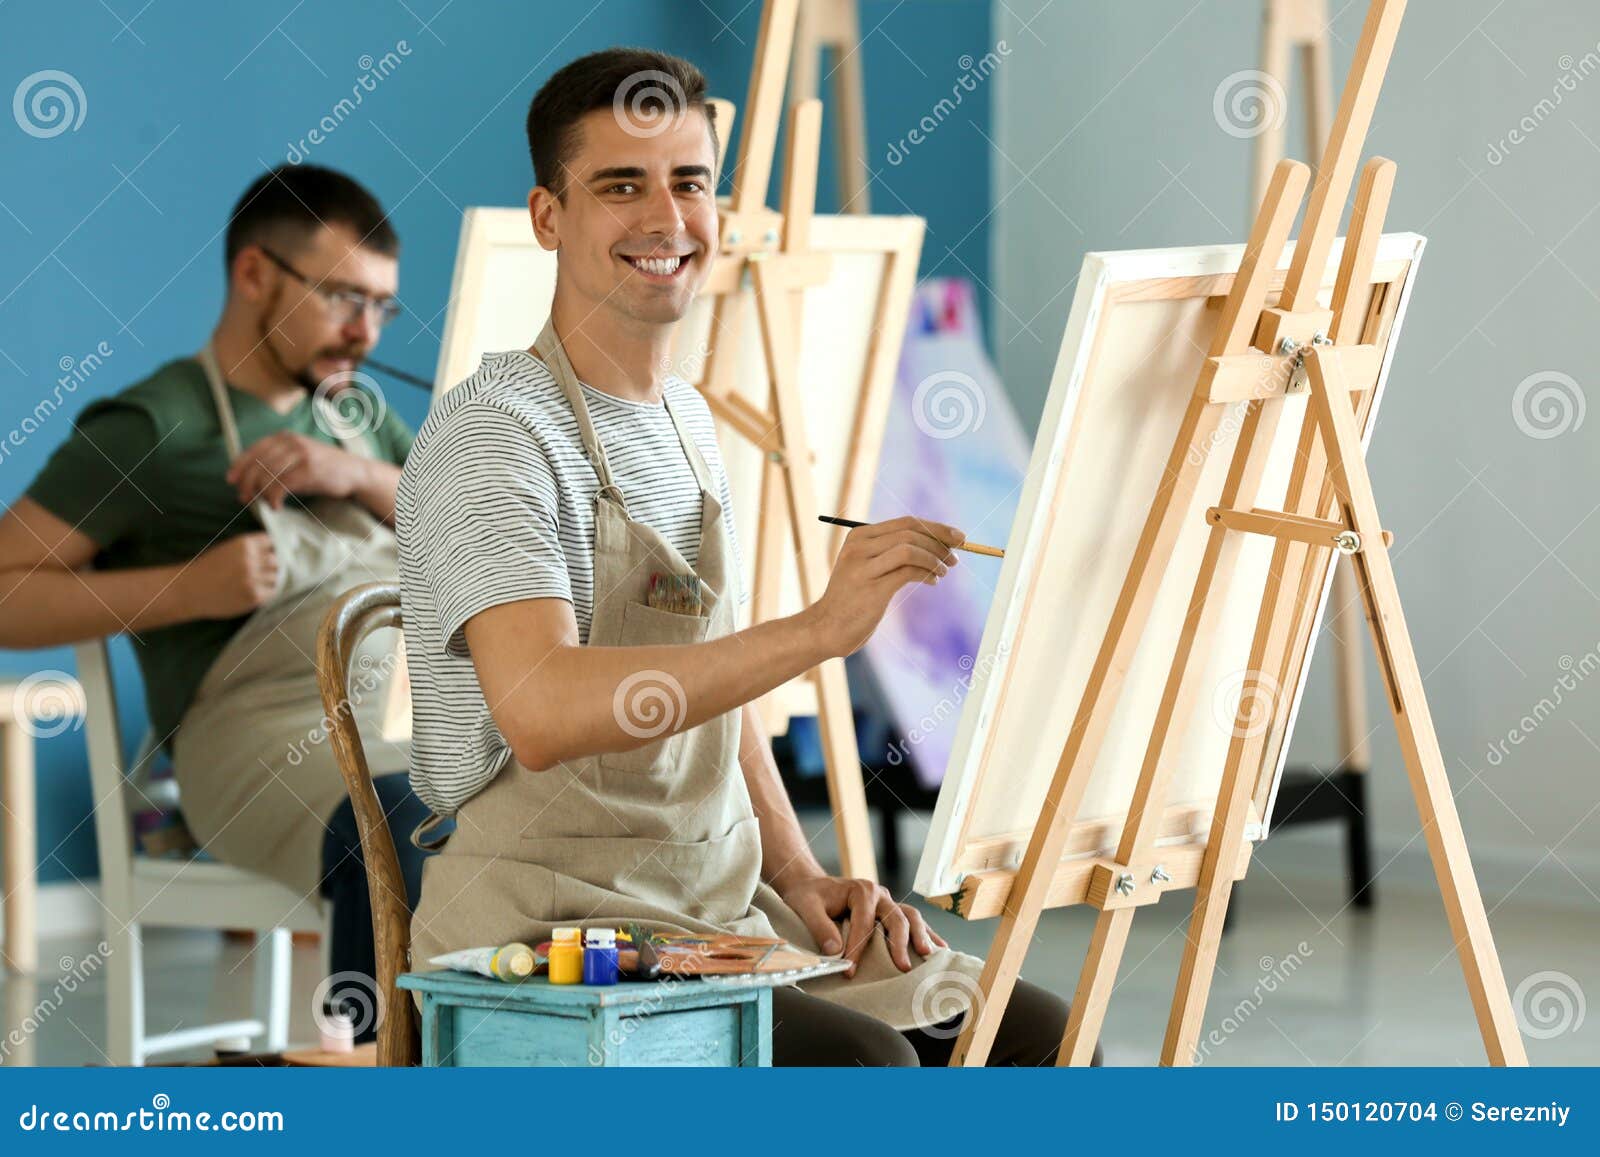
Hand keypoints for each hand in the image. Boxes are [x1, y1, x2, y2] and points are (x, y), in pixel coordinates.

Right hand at [181, 532, 278, 617]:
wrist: (188, 591)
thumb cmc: (206, 570)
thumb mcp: (228, 550)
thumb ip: (250, 549)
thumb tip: (273, 551)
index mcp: (244, 544)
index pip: (270, 541)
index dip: (269, 549)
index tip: (266, 554)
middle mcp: (250, 560)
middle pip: (276, 560)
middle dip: (270, 565)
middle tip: (260, 571)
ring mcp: (253, 579)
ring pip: (276, 576)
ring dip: (269, 579)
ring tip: (255, 582)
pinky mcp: (254, 596)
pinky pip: (272, 592)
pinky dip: (266, 592)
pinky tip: (254, 591)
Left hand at [226, 432, 368, 509]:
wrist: (355, 472)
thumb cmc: (323, 470)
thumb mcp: (298, 458)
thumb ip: (276, 462)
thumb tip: (249, 479)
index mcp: (285, 437)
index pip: (253, 450)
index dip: (239, 466)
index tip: (231, 481)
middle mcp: (291, 442)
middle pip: (257, 464)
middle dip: (247, 484)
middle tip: (245, 499)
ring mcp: (300, 454)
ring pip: (266, 475)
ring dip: (260, 493)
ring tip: (262, 504)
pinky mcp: (308, 469)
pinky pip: (280, 485)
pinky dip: (273, 498)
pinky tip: (276, 506)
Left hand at [777, 874, 947, 978]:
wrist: (812, 886)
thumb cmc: (809, 896)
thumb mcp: (805, 906)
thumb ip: (819, 927)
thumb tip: (835, 952)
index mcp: (860, 890)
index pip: (864, 922)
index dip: (857, 948)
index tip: (850, 970)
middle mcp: (879, 895)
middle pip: (896, 917)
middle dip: (900, 943)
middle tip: (902, 967)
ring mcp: (888, 903)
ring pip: (911, 917)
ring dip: (921, 936)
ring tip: (928, 956)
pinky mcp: (890, 913)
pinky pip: (913, 922)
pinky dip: (926, 934)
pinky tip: (939, 949)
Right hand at [807, 515, 964, 656]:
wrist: (827, 628)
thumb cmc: (853, 599)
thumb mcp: (867, 567)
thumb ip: (891, 552)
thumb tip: (937, 542)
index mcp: (858, 536)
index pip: (905, 522)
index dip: (936, 528)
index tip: (957, 537)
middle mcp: (859, 547)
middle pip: (910, 532)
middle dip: (940, 541)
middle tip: (956, 556)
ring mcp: (863, 567)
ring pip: (910, 549)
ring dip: (935, 558)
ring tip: (944, 571)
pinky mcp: (872, 589)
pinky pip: (909, 572)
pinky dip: (928, 574)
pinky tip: (933, 581)